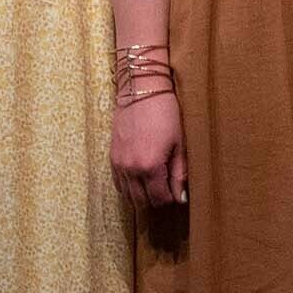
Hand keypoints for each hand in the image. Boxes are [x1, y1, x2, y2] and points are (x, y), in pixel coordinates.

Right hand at [111, 88, 186, 215]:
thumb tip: (181, 197)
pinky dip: (129, 188)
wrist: (140, 91)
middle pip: (143, 201)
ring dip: (143, 197)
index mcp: (150, 167)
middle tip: (169, 193)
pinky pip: (118, 184)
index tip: (179, 195)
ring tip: (156, 188)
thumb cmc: (165, 114)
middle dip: (157, 201)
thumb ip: (180, 173)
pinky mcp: (112, 158)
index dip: (172, 200)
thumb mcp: (180, 144)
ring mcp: (119, 164)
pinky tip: (141, 182)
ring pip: (128, 196)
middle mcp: (131, 169)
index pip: (160, 199)